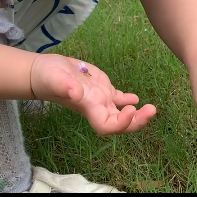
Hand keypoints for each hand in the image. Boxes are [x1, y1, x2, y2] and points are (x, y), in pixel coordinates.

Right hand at [30, 54, 156, 135]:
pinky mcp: (101, 88)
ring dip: (137, 113)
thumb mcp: (55, 78)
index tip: (131, 109)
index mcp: (89, 107)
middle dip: (137, 121)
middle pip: (120, 123)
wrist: (43, 72)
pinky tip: (136, 98)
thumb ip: (65, 87)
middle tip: (152, 110)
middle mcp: (97, 107)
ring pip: (122, 112)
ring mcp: (100, 99)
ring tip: (151, 108)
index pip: (108, 125)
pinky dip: (127, 100)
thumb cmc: (48, 77)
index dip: (121, 123)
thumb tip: (77, 93)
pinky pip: (117, 99)